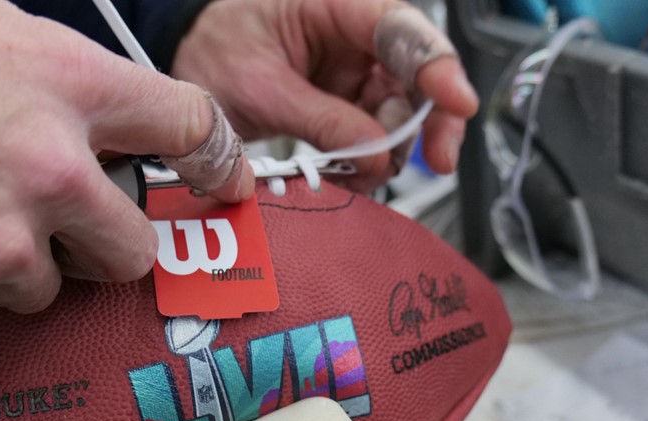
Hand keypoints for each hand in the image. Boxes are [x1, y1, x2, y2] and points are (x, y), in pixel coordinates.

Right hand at [0, 0, 252, 329]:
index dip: (214, 156)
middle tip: (56, 223)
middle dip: (103, 239)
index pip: (186, 122)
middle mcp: (51, 168)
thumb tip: (80, 101)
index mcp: (62, 82)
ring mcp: (4, 243)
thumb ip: (44, 70)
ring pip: (52, 284)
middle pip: (133, 241)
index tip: (221, 180)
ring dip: (19, 264)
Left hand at [171, 0, 478, 191]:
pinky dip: (371, 158)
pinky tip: (357, 175)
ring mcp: (355, 67)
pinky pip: (377, 130)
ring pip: (403, 108)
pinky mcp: (349, 99)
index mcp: (334, 5)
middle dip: (429, 120)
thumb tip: (376, 155)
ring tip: (366, 175)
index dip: (436, 65)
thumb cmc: (216, 48)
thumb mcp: (260, 89)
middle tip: (437, 160)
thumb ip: (320, 120)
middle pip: (418, 72)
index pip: (400, 29)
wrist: (190, 60)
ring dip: (393, 149)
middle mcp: (355, 33)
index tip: (457, 103)